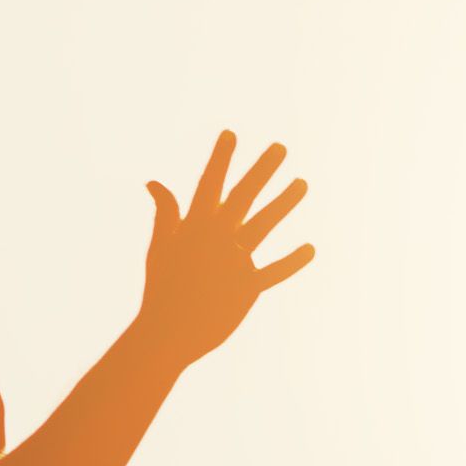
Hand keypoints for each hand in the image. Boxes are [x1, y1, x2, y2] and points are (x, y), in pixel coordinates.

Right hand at [138, 135, 315, 357]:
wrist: (167, 331)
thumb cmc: (162, 287)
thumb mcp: (160, 245)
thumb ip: (165, 212)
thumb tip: (154, 182)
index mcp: (194, 226)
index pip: (210, 184)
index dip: (220, 158)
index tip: (231, 134)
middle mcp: (217, 237)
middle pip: (244, 196)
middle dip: (262, 169)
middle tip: (280, 148)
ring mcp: (234, 260)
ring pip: (264, 223)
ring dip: (285, 202)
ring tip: (302, 183)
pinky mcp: (248, 286)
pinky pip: (276, 270)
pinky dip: (294, 261)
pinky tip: (310, 249)